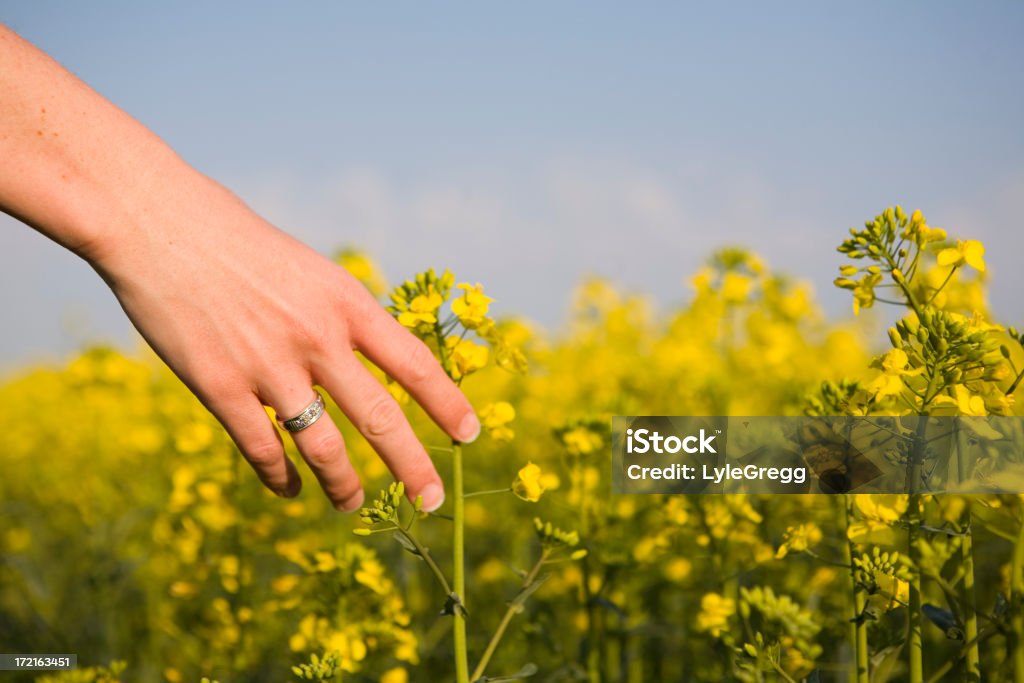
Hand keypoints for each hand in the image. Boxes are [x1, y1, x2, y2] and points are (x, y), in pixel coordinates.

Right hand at [90, 174, 478, 511]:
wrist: (158, 222)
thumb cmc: (236, 241)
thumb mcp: (309, 269)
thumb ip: (338, 318)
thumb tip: (362, 365)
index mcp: (346, 302)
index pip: (414, 364)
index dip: (447, 405)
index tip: (469, 435)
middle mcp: (317, 338)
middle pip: (381, 418)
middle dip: (411, 467)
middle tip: (430, 501)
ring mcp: (269, 366)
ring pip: (324, 448)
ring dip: (344, 486)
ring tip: (353, 505)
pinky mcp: (219, 388)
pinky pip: (263, 451)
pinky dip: (281, 479)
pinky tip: (290, 490)